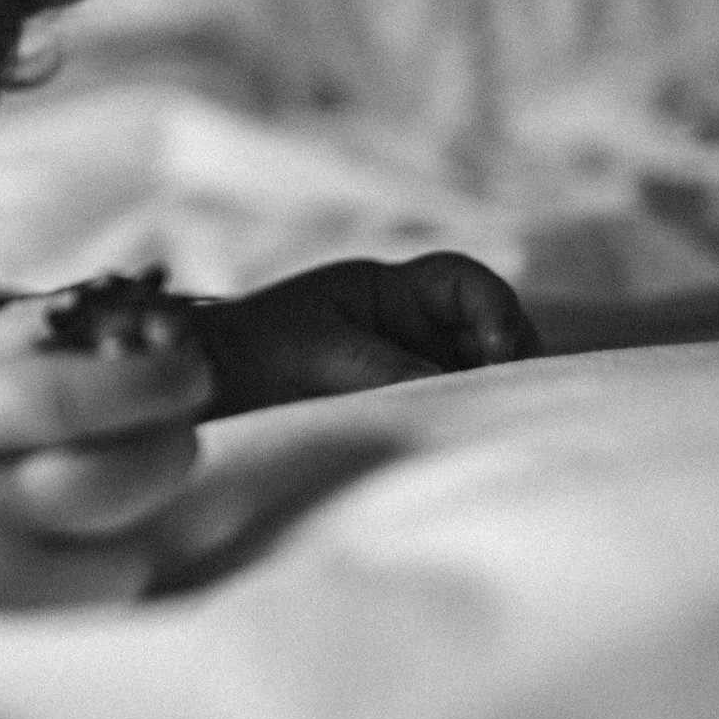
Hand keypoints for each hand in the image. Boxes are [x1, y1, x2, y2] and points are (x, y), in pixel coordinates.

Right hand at [0, 294, 209, 624]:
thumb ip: (17, 342)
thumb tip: (122, 303)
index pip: (64, 397)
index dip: (148, 379)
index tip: (187, 366)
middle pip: (120, 478)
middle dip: (172, 441)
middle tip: (172, 420)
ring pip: (128, 549)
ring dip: (144, 511)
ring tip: (109, 483)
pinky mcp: (8, 635)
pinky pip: (101, 601)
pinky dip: (110, 563)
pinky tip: (74, 542)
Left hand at [194, 252, 540, 416]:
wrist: (208, 383)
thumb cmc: (256, 351)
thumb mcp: (327, 353)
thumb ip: (393, 370)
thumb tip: (457, 392)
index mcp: (387, 290)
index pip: (464, 282)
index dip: (494, 309)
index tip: (495, 350)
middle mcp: (406, 322)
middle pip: (487, 328)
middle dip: (508, 358)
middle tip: (510, 396)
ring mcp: (407, 360)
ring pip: (475, 370)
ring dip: (489, 390)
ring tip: (491, 420)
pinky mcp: (400, 399)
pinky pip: (448, 402)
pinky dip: (462, 415)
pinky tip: (466, 436)